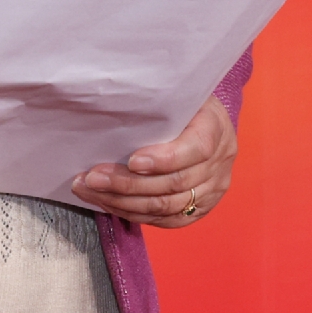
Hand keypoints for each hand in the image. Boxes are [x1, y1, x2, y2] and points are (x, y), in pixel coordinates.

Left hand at [70, 96, 235, 227]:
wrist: (206, 120)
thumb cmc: (183, 102)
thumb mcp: (177, 93)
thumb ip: (157, 102)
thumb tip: (114, 104)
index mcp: (215, 128)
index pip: (196, 149)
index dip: (163, 159)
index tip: (131, 161)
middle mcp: (220, 163)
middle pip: (174, 183)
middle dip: (128, 184)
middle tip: (92, 178)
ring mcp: (213, 189)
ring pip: (168, 206)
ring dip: (124, 202)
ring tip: (91, 191)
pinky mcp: (203, 207)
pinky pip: (169, 219)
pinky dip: (136, 215)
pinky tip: (110, 204)